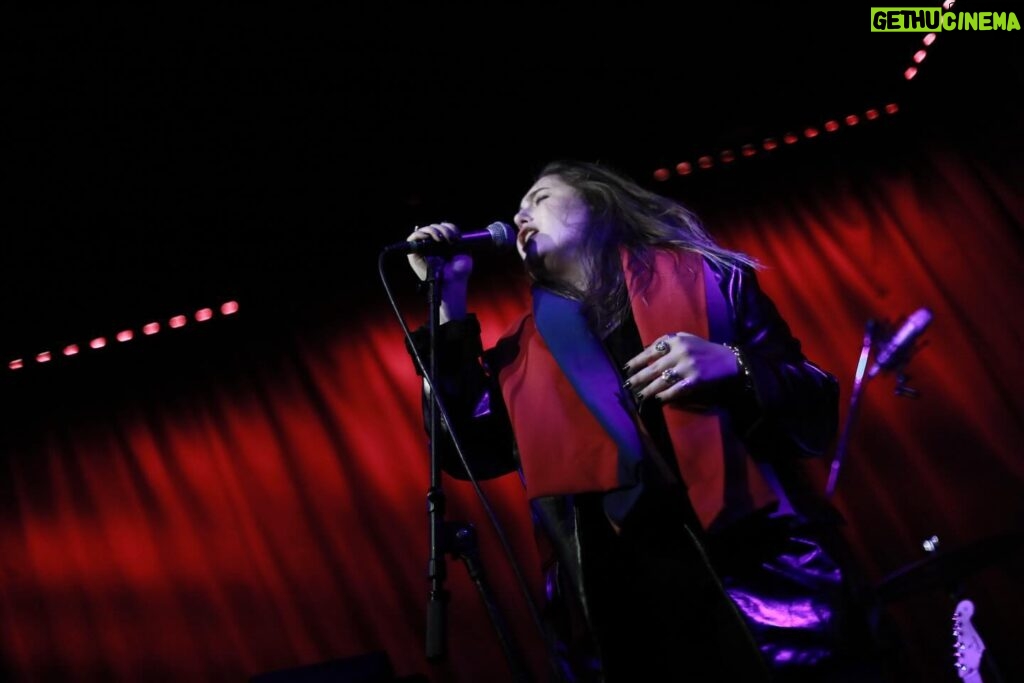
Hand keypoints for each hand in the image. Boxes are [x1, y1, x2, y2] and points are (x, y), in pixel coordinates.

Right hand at [405, 222, 472, 322]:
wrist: (453, 283)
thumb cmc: (460, 271)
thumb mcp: (463, 250)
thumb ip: (456, 236)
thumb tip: (445, 224)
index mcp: (444, 243)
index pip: (443, 226)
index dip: (449, 227)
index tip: (456, 236)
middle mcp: (433, 245)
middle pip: (434, 226)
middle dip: (443, 229)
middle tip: (450, 239)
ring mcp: (424, 249)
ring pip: (424, 230)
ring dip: (433, 230)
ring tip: (440, 238)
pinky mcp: (415, 254)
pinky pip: (413, 238)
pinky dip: (419, 233)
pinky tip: (428, 237)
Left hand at [623, 332, 740, 404]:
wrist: (728, 361)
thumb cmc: (703, 349)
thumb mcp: (686, 339)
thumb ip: (667, 342)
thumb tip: (645, 350)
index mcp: (677, 341)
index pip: (651, 351)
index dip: (637, 360)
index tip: (627, 368)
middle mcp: (681, 353)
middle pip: (653, 368)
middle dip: (639, 377)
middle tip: (628, 384)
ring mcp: (688, 367)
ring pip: (662, 381)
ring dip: (648, 389)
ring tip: (639, 394)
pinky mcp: (695, 381)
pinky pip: (675, 390)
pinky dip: (665, 395)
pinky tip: (658, 398)